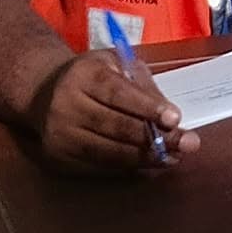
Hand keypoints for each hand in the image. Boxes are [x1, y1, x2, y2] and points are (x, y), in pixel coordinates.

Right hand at [30, 51, 197, 172]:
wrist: (43, 92)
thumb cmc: (92, 76)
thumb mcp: (115, 65)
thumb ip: (141, 84)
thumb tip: (170, 116)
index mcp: (83, 75)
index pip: (116, 92)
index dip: (146, 106)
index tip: (175, 118)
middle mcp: (65, 105)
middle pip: (114, 125)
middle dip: (154, 137)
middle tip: (188, 143)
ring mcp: (59, 135)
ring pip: (107, 151)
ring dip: (144, 157)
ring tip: (173, 157)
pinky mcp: (58, 157)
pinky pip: (98, 166)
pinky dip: (127, 168)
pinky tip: (149, 165)